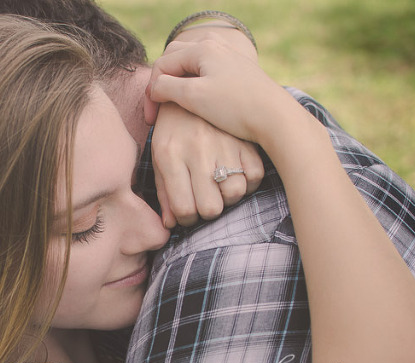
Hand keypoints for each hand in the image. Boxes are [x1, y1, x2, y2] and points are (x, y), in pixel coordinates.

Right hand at [144, 40, 297, 145]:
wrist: (275, 118)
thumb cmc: (235, 107)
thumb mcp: (193, 97)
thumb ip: (165, 88)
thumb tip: (154, 89)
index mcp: (202, 48)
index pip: (162, 65)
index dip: (151, 92)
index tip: (151, 118)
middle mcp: (215, 46)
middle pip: (174, 59)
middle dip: (161, 83)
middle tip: (157, 108)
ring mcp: (228, 57)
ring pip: (190, 64)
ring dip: (176, 82)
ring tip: (172, 104)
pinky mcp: (237, 71)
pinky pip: (206, 71)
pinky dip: (193, 84)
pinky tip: (195, 102)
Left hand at [151, 102, 263, 226]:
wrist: (192, 86)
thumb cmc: (172, 129)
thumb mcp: (159, 156)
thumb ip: (164, 191)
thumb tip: (170, 224)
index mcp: (170, 155)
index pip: (184, 208)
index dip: (187, 219)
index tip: (187, 213)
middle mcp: (197, 150)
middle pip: (212, 208)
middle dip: (208, 211)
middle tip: (204, 200)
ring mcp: (223, 143)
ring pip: (235, 194)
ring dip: (228, 197)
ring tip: (219, 186)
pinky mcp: (244, 138)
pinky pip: (254, 176)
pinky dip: (248, 181)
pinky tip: (236, 174)